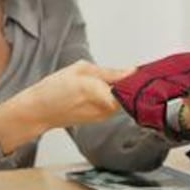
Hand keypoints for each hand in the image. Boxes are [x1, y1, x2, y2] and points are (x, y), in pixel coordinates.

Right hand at [0, 60, 133, 153]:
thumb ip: (109, 72)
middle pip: (130, 94)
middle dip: (134, 83)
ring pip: (123, 99)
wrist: (39, 111)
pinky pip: (115, 105)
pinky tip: (109, 88)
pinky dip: (115, 97)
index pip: (132, 87)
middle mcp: (105, 109)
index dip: (142, 79)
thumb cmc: (54, 88)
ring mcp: (104, 116)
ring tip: (120, 78)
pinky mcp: (101, 119)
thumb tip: (132, 71)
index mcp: (101, 93)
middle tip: (138, 71)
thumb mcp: (80, 69)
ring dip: (124, 90)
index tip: (149, 71)